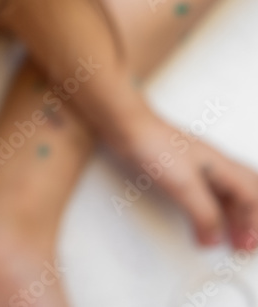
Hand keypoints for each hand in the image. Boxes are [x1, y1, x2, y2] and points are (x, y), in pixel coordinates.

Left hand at [109, 106, 257, 250]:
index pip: (250, 197)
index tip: (247, 245)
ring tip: (227, 235)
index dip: (252, 223)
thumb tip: (213, 238)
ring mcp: (196, 164)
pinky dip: (210, 208)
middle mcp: (213, 164)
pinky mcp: (177, 166)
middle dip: (249, 217)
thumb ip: (204, 213)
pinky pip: (205, 190)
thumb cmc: (154, 144)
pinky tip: (199, 215)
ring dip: (231, 214)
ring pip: (226, 191)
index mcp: (222, 166)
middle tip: (245, 241)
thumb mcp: (185, 185)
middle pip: (244, 192)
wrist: (125, 125)